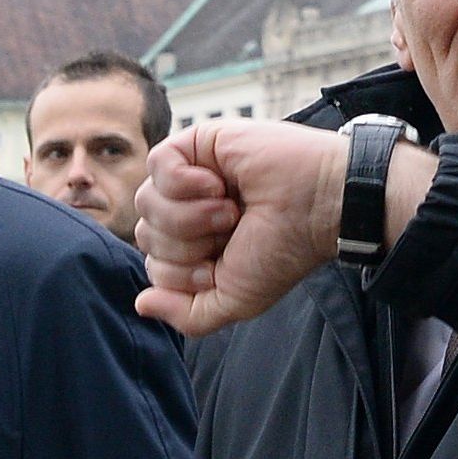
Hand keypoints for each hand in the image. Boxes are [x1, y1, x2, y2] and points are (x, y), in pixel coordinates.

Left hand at [131, 123, 432, 337]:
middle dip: (188, 245)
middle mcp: (187, 210)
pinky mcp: (196, 143)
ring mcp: (189, 176)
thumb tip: (141, 304)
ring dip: (190, 215)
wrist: (317, 207)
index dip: (183, 273)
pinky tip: (219, 183)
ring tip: (231, 208)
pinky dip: (185, 182)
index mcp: (194, 245)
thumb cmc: (282, 252)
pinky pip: (157, 164)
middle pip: (145, 235)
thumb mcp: (234, 301)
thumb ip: (186, 315)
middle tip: (233, 231)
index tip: (226, 263)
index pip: (153, 265)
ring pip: (146, 202)